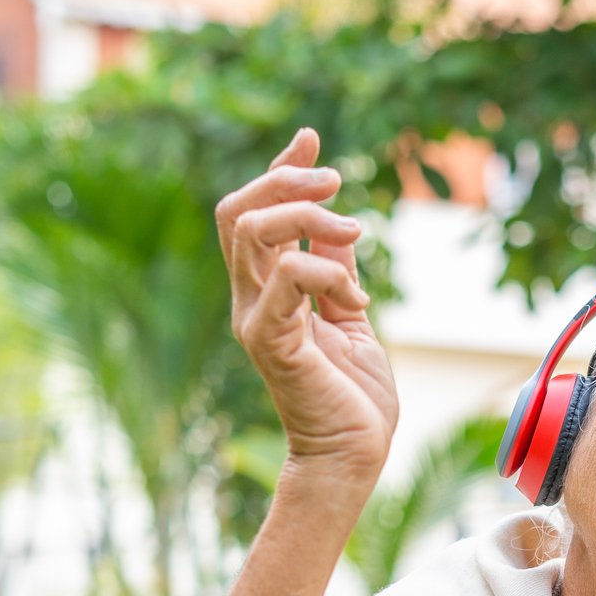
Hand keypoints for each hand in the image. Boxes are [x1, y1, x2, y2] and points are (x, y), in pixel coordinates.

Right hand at [216, 128, 399, 487]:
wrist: (353, 457)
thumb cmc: (354, 398)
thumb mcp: (351, 316)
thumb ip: (337, 271)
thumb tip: (340, 225)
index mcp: (266, 291)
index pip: (251, 213)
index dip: (278, 170)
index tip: (310, 138)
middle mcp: (250, 300)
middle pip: (238, 211)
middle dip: (287, 182)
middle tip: (338, 181)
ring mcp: (255, 319)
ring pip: (253, 233)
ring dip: (310, 218)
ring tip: (355, 235)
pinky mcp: (271, 342)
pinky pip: (285, 279)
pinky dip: (325, 270)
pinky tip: (357, 296)